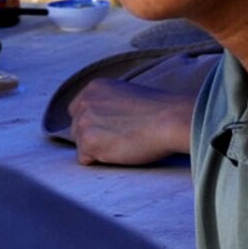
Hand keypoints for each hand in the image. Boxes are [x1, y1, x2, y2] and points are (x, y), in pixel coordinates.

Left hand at [67, 80, 196, 165]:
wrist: (171, 120)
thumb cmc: (159, 111)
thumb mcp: (127, 95)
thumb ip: (108, 104)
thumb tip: (102, 121)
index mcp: (95, 87)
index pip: (77, 110)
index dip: (93, 123)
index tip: (109, 128)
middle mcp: (85, 102)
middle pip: (76, 128)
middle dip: (92, 136)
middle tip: (119, 138)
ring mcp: (84, 121)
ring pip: (80, 144)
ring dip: (97, 149)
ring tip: (122, 143)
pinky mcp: (88, 142)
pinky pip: (84, 159)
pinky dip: (99, 161)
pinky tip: (119, 152)